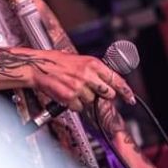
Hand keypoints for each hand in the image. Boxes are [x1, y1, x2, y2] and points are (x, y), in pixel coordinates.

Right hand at [0, 48, 134, 111]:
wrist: (37, 66)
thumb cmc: (55, 62)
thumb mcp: (79, 60)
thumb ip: (94, 71)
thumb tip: (107, 82)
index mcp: (93, 63)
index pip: (116, 79)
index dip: (126, 91)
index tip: (131, 99)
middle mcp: (88, 75)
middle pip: (107, 94)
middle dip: (101, 95)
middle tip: (91, 91)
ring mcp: (79, 87)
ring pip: (91, 101)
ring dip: (84, 99)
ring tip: (72, 88)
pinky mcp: (70, 97)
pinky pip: (79, 107)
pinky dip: (74, 104)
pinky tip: (66, 94)